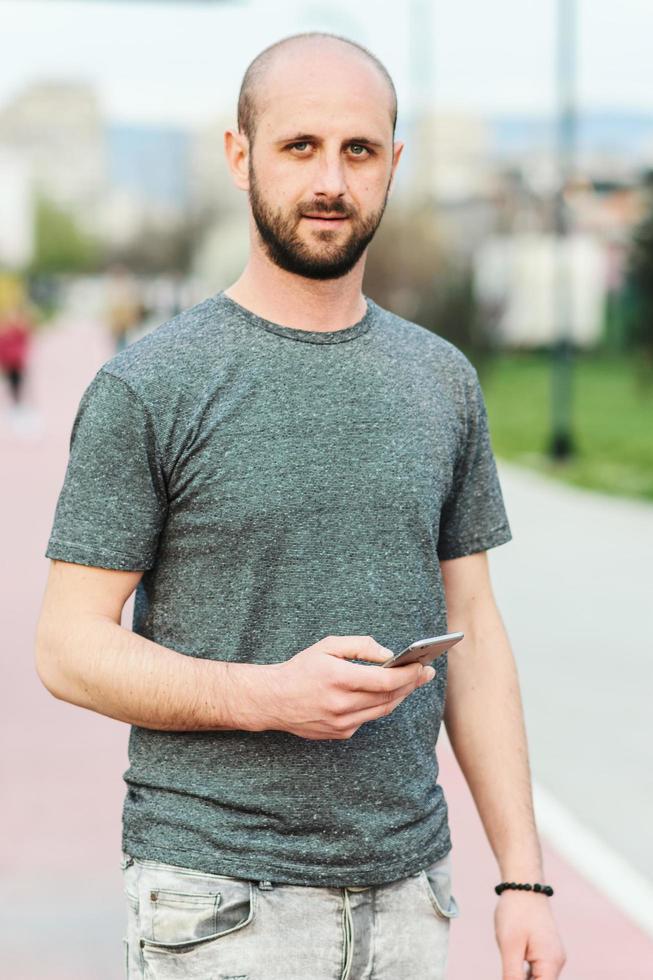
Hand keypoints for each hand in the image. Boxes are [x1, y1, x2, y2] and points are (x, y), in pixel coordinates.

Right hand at [257, 634, 434, 738]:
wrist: (273, 700)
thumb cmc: (302, 669)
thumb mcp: (328, 646)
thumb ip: (361, 646)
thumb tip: (388, 655)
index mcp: (340, 679)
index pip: (387, 681)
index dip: (409, 674)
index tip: (421, 665)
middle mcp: (342, 705)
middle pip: (389, 697)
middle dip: (411, 684)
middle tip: (425, 673)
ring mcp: (342, 723)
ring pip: (382, 710)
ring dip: (400, 696)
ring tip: (411, 682)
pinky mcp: (340, 734)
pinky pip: (368, 719)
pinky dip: (378, 706)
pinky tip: (384, 694)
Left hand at [495, 891, 565, 978]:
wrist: (523, 884)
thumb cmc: (516, 912)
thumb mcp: (509, 946)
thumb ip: (512, 975)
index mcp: (550, 963)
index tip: (509, 977)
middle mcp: (556, 962)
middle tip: (507, 972)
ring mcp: (552, 956)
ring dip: (522, 979)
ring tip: (509, 968)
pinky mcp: (545, 950)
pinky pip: (536, 971)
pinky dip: (525, 976)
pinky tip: (511, 971)